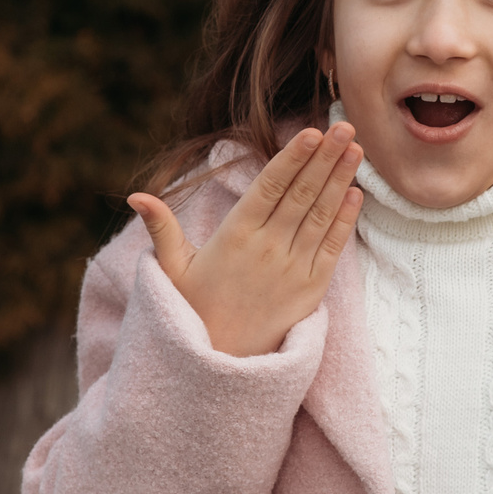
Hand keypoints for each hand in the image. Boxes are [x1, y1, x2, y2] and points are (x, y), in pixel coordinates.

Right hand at [127, 123, 364, 356]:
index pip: (269, 187)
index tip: (311, 131)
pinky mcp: (311, 290)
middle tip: (346, 126)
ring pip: (320, 215)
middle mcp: (267, 249)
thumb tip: (135, 195)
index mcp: (235, 236)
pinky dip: (345, 220)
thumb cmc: (194, 310)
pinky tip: (356, 194)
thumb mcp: (171, 269)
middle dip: (325, 157)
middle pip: (301, 194)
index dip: (292, 158)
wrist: (220, 366)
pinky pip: (332, 248)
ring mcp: (292, 269)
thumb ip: (161, 227)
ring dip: (340, 179)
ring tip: (356, 148)